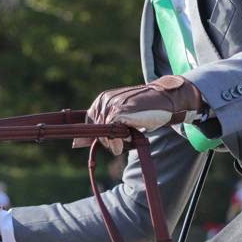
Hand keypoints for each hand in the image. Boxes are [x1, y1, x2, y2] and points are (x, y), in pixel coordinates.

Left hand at [77, 75, 202, 154]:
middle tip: (123, 141)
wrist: (166, 99)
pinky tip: (128, 138)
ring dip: (114, 142)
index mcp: (102, 99)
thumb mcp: (123, 115)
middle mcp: (104, 100)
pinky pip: (112, 133)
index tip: (107, 142)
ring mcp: (111, 106)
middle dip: (107, 141)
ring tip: (129, 136)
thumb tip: (76, 143)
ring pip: (103, 134)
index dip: (96, 135)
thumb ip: (104, 126)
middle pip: (94, 131)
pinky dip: (119, 140)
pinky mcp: (120, 112)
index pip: (88, 123)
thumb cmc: (146, 109)